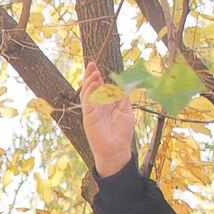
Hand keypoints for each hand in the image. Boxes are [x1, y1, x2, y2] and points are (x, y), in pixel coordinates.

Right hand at [78, 62, 136, 177]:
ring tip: (93, 72)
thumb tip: (124, 83)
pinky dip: (89, 92)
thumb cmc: (122, 133)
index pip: (101, 87)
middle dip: (91, 76)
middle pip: (92, 87)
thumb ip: (123, 98)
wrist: (116, 150)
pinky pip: (87, 102)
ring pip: (87, 93)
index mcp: (107, 104)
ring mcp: (92, 111)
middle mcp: (98, 106)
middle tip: (91, 64)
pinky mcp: (89, 117)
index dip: (99, 77)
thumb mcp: (126, 111)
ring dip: (90, 82)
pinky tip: (93, 84)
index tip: (97, 67)